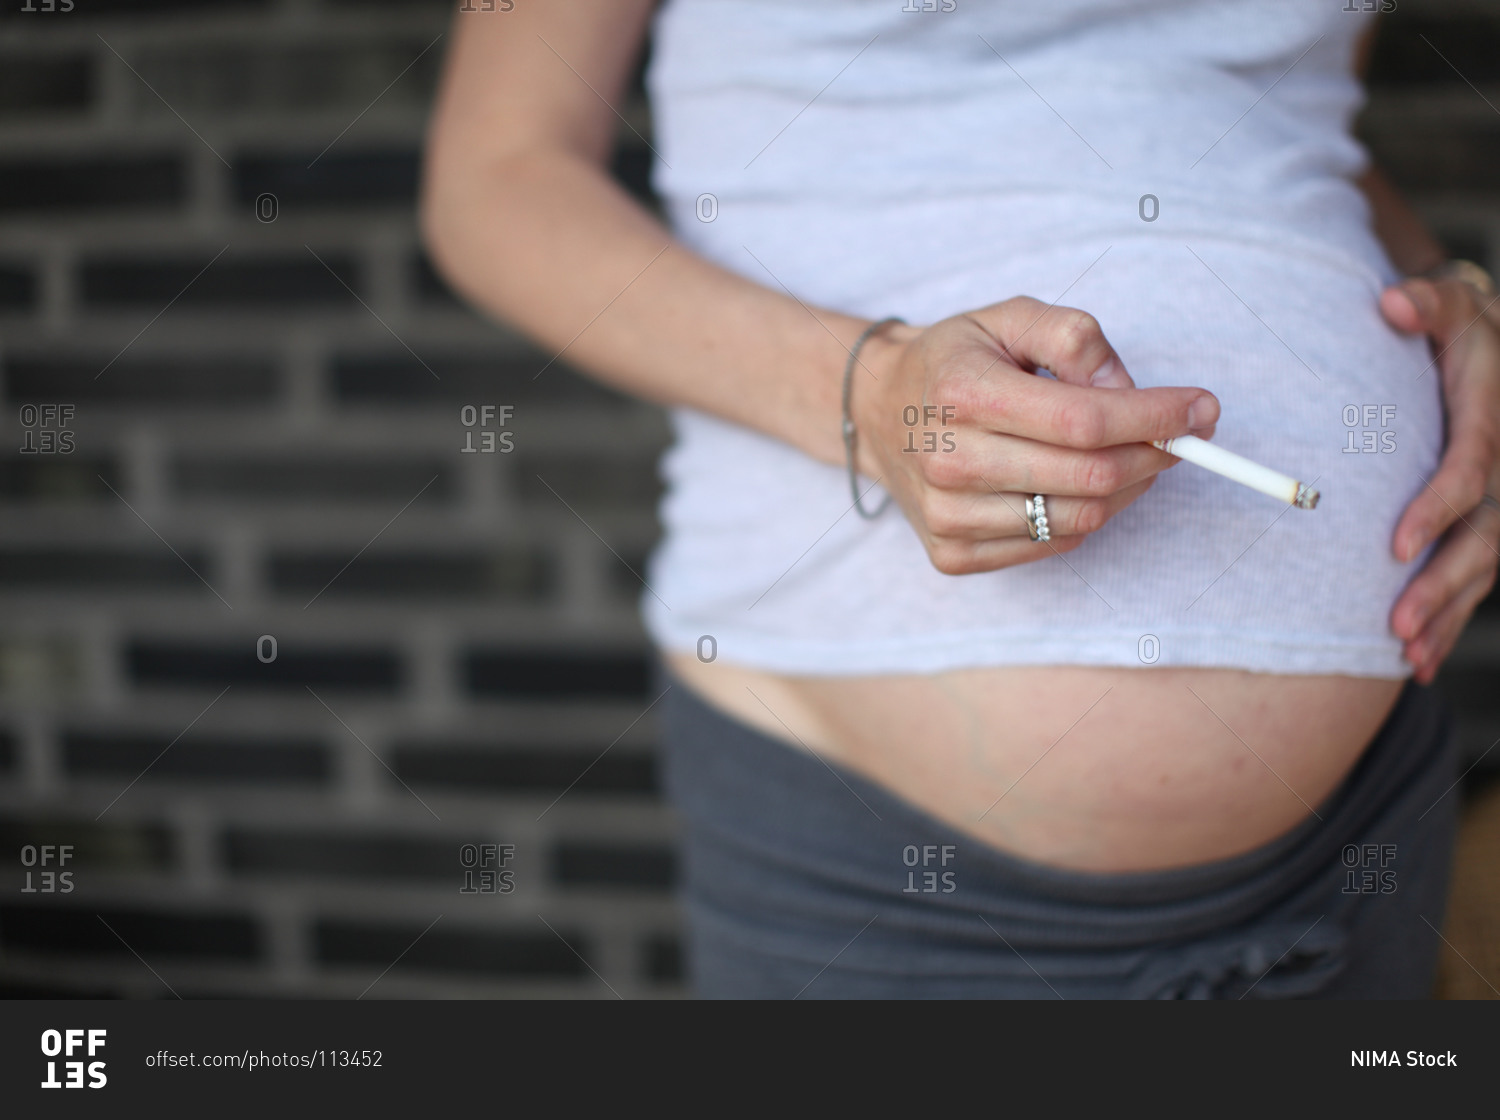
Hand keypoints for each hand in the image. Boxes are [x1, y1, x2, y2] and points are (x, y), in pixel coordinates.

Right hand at [853, 298, 1218, 574]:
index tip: (1203, 409)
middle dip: (1155, 454)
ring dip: (1127, 488)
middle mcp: (949, 461)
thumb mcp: (1008, 317)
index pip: (1085, 420)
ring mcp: (948, 516)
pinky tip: (1071, 482)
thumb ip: (1073, 336)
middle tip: (1178, 435)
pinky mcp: (952, 554)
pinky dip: (1083, 515)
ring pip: (1080, 518)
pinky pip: (1051, 544)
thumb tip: (1126, 388)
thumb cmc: (953, 360)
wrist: (877, 413)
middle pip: (1092, 476)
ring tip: (1128, 456)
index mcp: (963, 393)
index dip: (1157, 417)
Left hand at [1382, 275, 1499, 683]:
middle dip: (1443, 585)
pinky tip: (1418, 661)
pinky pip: (1478, 575)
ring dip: (1448, 613)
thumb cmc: (1455, 325)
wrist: (1488, 343)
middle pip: (1483, 536)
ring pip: (1485, 566)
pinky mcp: (1490, 522)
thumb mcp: (1450, 301)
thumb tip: (1394, 304)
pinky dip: (1453, 618)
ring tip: (1406, 655)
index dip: (1436, 509)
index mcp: (1492, 418)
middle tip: (1396, 625)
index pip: (1469, 470)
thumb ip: (1428, 304)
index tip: (1394, 546)